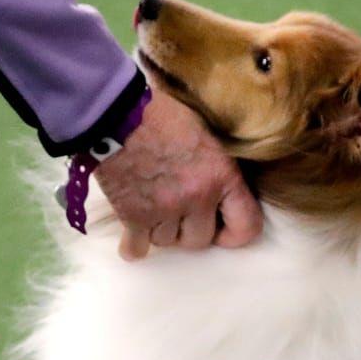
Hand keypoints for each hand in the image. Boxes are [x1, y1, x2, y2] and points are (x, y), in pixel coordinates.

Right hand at [93, 91, 261, 260]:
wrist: (114, 111)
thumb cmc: (161, 113)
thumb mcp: (206, 132)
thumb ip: (218, 165)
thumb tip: (224, 190)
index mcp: (222, 175)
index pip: (246, 226)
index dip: (234, 233)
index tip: (222, 229)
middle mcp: (197, 198)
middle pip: (200, 240)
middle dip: (190, 229)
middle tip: (178, 209)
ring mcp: (164, 210)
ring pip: (168, 242)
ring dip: (161, 230)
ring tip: (153, 206)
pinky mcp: (132, 216)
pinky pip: (137, 248)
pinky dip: (135, 244)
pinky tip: (135, 232)